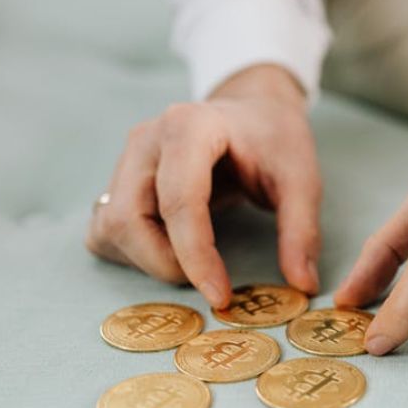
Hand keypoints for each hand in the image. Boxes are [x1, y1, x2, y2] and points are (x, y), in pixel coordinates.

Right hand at [86, 64, 321, 307]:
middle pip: (129, 219)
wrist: (252, 111)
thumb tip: (302, 285)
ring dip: (148, 261)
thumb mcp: (302, 178)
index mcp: (189, 126)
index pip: (178, 201)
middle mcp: (146, 140)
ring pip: (111, 228)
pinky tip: (171, 250)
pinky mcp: (116, 181)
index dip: (196, 256)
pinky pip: (105, 230)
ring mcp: (125, 160)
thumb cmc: (274, 140)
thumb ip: (301, 229)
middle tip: (210, 280)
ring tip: (194, 261)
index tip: (221, 296)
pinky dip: (132, 254)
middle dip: (166, 263)